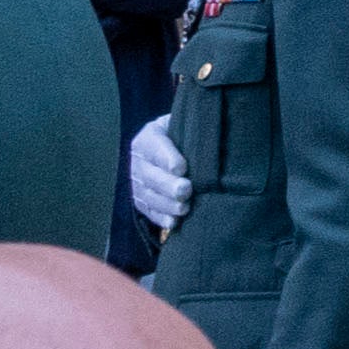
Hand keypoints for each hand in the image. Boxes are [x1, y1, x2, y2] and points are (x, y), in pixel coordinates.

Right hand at [123, 113, 189, 228]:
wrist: (179, 147)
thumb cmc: (190, 134)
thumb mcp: (190, 125)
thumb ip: (197, 132)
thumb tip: (211, 140)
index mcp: (149, 136)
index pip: (154, 146)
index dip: (166, 158)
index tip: (181, 168)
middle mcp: (138, 159)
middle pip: (149, 174)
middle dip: (167, 184)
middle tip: (185, 190)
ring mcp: (136, 181)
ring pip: (147, 195)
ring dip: (165, 204)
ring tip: (183, 208)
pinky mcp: (141, 199)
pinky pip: (147, 210)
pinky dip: (160, 218)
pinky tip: (173, 222)